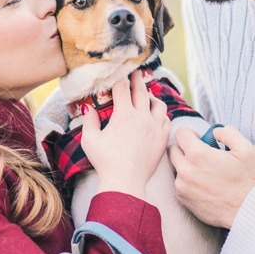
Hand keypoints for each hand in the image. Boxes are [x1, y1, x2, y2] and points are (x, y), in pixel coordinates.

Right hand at [80, 70, 170, 198]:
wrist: (125, 180)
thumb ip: (89, 121)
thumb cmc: (105, 161)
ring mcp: (154, 127)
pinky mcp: (162, 138)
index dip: (120, 80)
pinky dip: (162, 114)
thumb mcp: (90, 140)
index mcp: (124, 114)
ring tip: (148, 95)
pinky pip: (166, 119)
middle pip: (141, 91)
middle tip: (137, 73)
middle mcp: (141, 117)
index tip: (119, 76)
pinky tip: (157, 115)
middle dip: (138, 80)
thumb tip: (88, 108)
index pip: (122, 88)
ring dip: (152, 96)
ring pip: (158, 104)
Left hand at [168, 125, 254, 228]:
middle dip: (185, 149)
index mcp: (198, 154)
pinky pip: (179, 184)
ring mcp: (181, 186)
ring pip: (176, 168)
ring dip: (186, 166)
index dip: (191, 133)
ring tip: (205, 172)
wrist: (246, 211)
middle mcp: (185, 170)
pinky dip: (187, 182)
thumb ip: (227, 132)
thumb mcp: (245, 149)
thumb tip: (214, 132)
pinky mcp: (182, 199)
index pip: (180, 133)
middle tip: (202, 155)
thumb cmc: (247, 180)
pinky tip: (204, 185)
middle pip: (173, 150)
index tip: (200, 140)